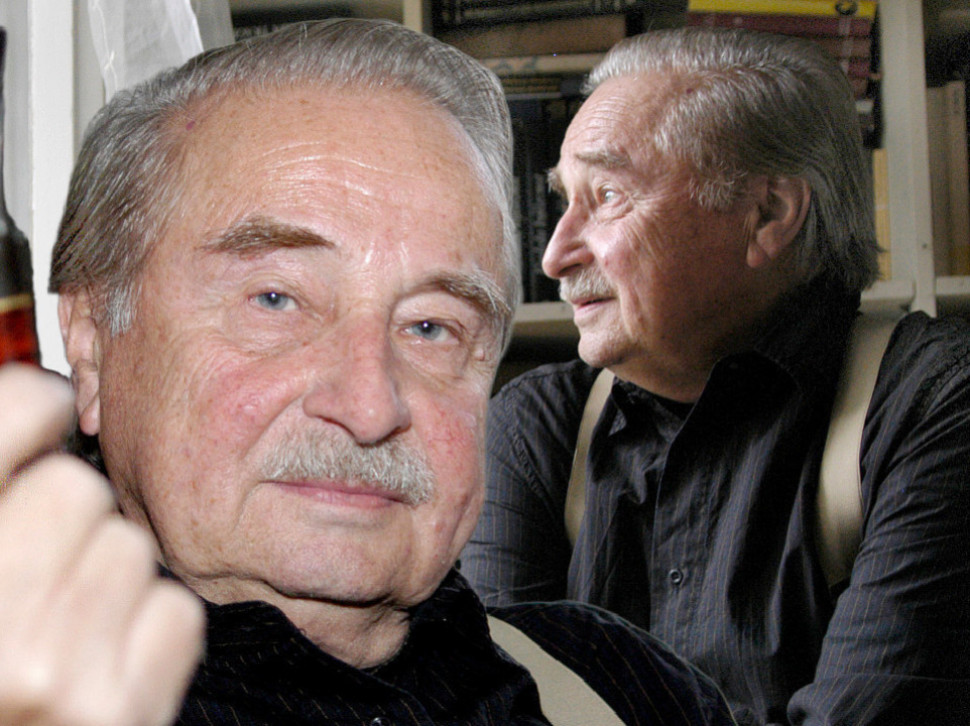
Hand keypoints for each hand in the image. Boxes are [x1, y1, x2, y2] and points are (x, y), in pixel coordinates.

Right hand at [0, 364, 204, 725]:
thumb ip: (6, 484)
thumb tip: (38, 402)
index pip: (13, 413)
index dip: (32, 407)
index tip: (43, 412)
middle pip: (78, 488)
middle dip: (67, 514)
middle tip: (41, 557)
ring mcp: (49, 671)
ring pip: (132, 549)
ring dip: (109, 575)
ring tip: (65, 621)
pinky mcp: (118, 710)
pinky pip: (173, 611)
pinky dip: (149, 626)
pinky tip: (104, 657)